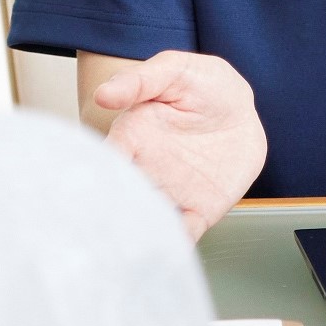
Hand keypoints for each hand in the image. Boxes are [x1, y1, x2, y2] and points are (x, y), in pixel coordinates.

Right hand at [88, 50, 267, 242]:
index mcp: (130, 140)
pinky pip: (184, 232)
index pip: (105, 164)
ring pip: (148, 222)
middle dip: (108, 219)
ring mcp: (171, 193)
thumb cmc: (201, 85)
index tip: (87, 195)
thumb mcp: (173, 71)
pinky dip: (175, 245)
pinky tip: (170, 254)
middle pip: (119, 201)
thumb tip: (104, 94)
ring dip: (138, 237)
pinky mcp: (200, 209)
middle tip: (104, 232)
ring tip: (130, 251)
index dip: (94, 180)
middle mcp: (145, 172)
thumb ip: (140, 81)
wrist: (238, 110)